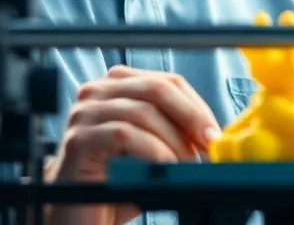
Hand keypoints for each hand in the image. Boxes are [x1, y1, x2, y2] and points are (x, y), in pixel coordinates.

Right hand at [45, 65, 222, 224]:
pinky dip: (153, 151)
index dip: (196, 105)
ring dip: (174, 141)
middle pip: (156, 88)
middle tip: (209, 144)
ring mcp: (84, 113)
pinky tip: (165, 169)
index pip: (167, 81)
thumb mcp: (153, 150)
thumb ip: (175, 133)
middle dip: (190, 117)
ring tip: (187, 165)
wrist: (78, 215)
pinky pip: (124, 134)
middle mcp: (98, 91)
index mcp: (118, 86)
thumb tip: (212, 133)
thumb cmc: (116, 182)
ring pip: (143, 111)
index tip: (214, 133)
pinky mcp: (79, 139)